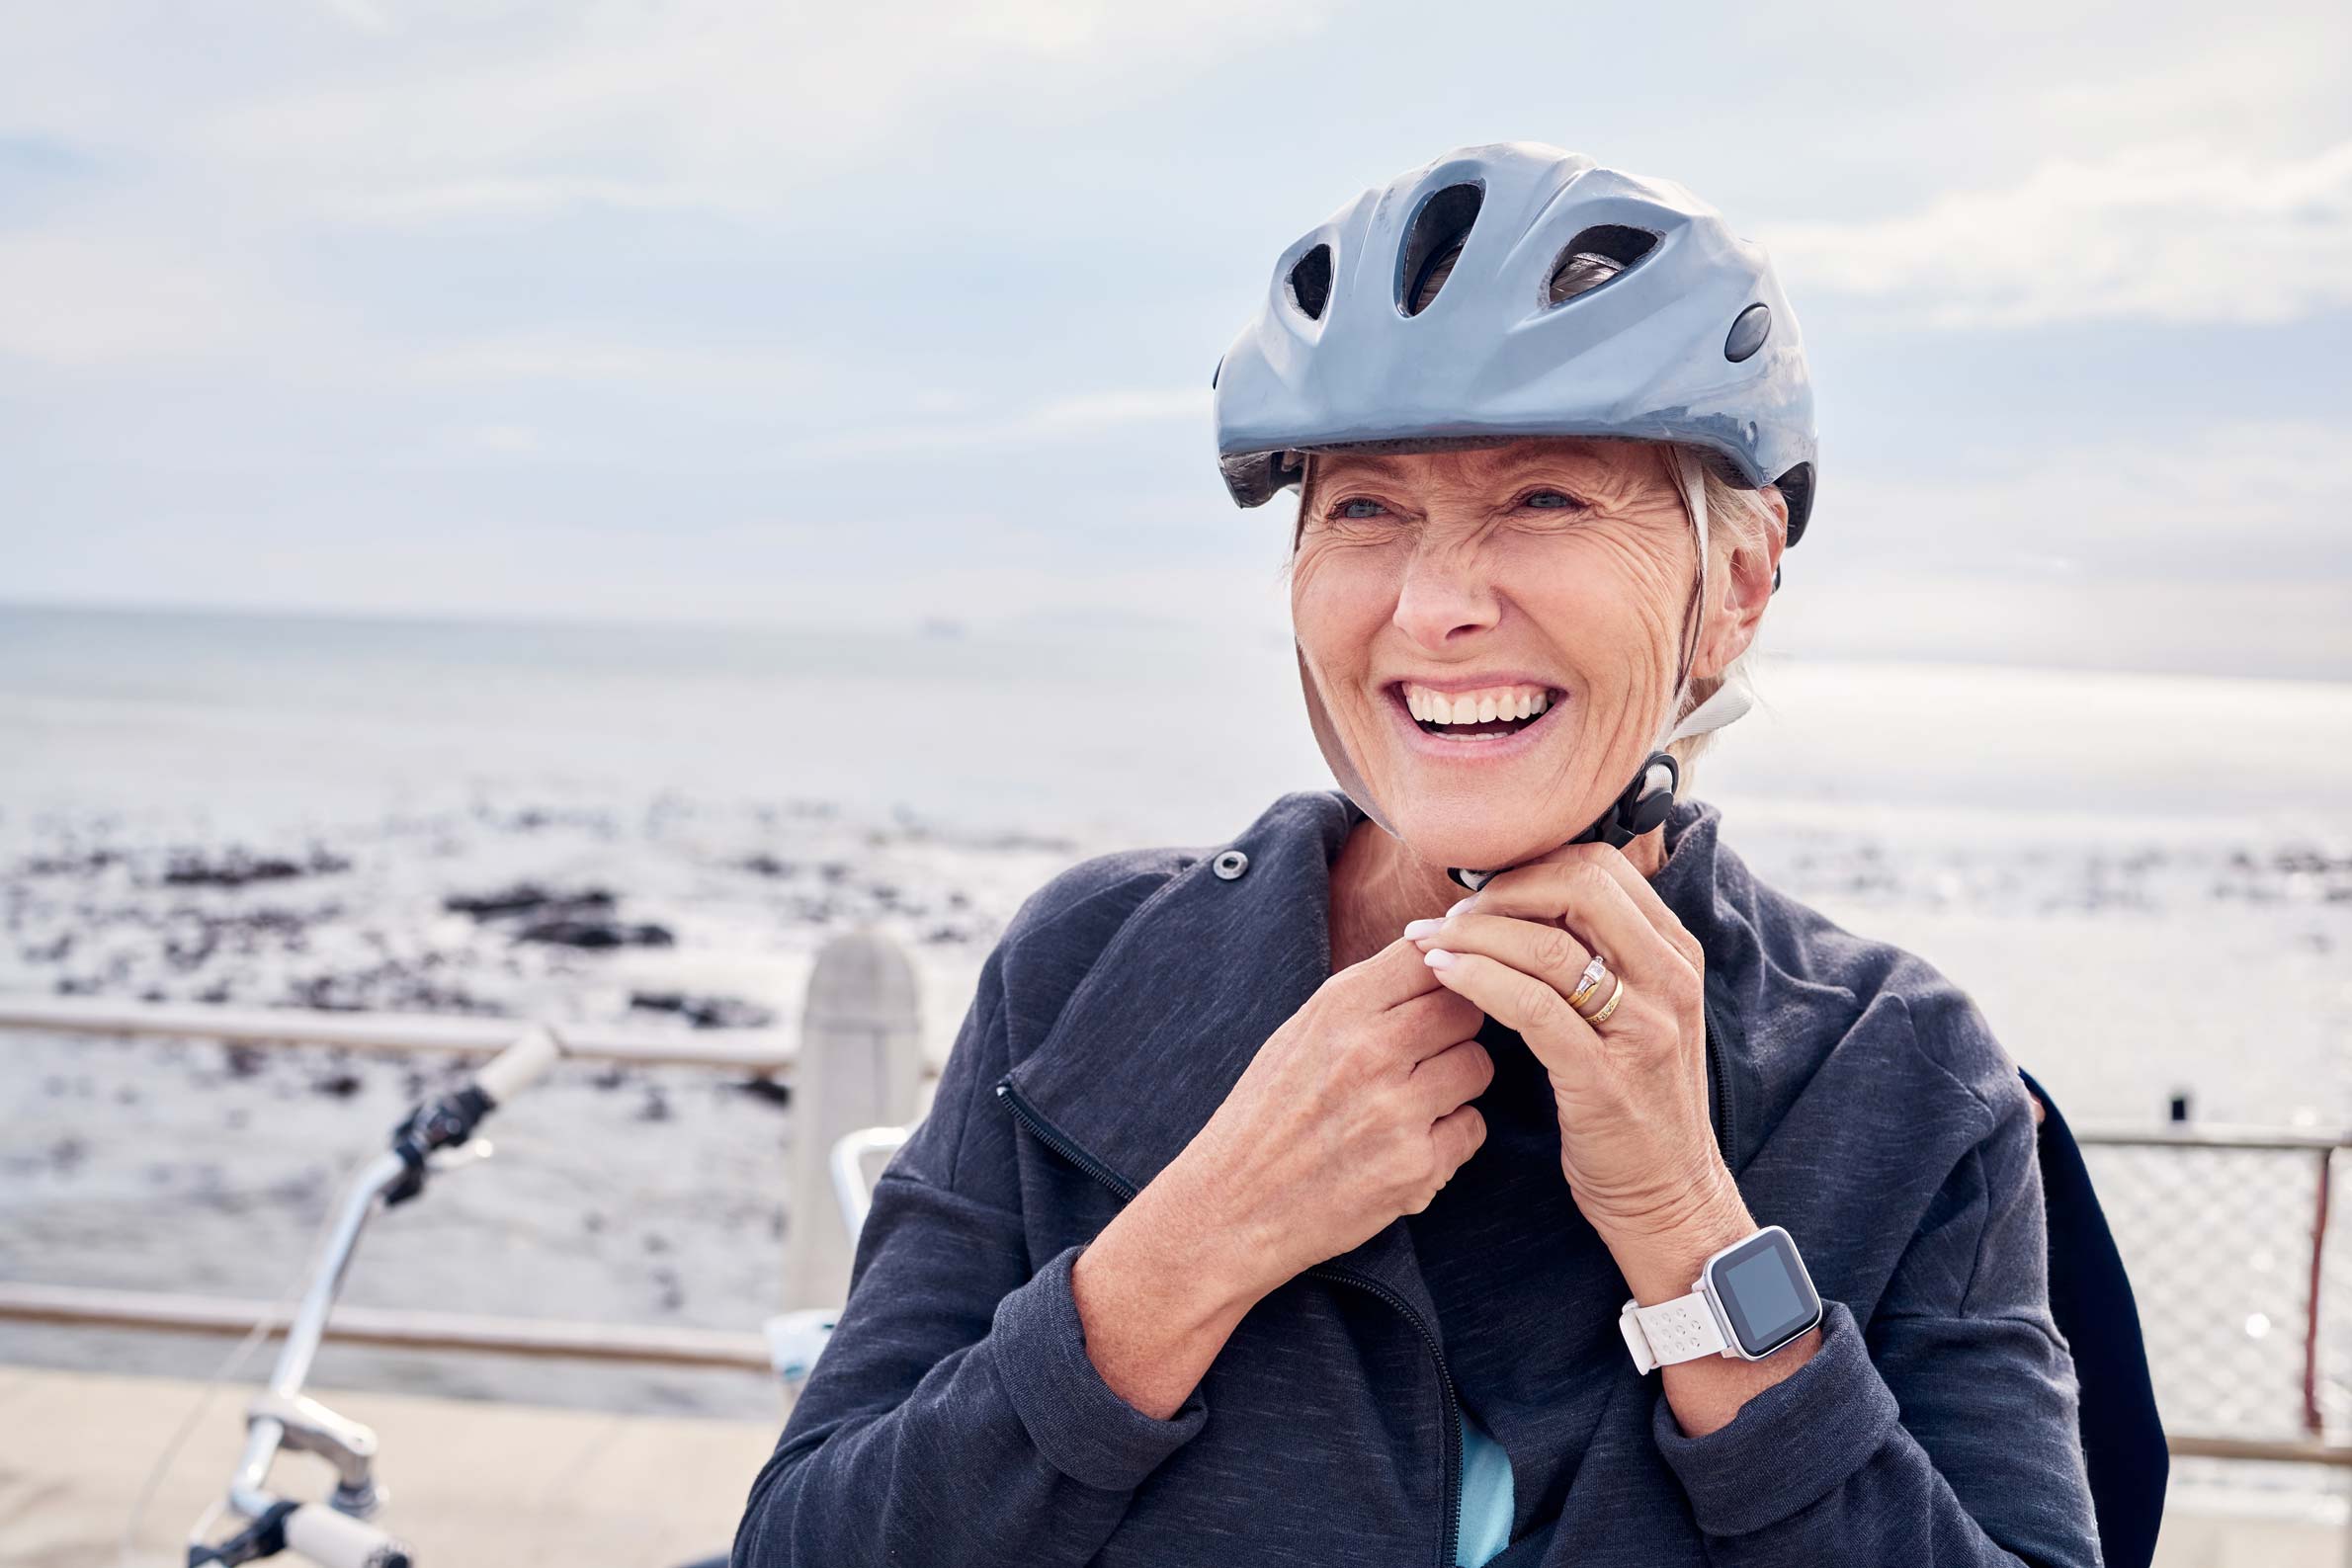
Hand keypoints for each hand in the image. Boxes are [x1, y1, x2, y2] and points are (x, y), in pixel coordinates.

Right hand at [1174, 934, 1492, 1299]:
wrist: (1232, 1207)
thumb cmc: (1266, 1115)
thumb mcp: (1300, 1032)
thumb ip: (1366, 995)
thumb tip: (1434, 950)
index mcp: (1338, 1009)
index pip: (1429, 955)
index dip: (1444, 970)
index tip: (1436, 990)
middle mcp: (1371, 1052)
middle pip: (1466, 1007)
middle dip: (1454, 1027)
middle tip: (1426, 1052)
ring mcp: (1397, 1111)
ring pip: (1478, 1065)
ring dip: (1456, 1081)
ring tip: (1414, 1100)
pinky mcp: (1417, 1167)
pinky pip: (1472, 1128)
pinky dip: (1450, 1136)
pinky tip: (1409, 1143)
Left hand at [1405, 840, 1733, 1258]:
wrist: (1668, 1195)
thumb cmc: (1632, 1099)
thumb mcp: (1634, 1012)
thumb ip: (1599, 954)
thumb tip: (1523, 897)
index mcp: (1675, 953)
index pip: (1600, 868)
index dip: (1529, 867)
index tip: (1478, 891)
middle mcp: (1670, 980)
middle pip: (1578, 888)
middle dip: (1500, 892)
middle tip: (1449, 916)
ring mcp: (1644, 1028)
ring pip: (1547, 945)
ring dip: (1473, 935)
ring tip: (1426, 943)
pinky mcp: (1606, 1077)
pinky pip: (1533, 1007)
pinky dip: (1478, 980)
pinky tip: (1442, 976)